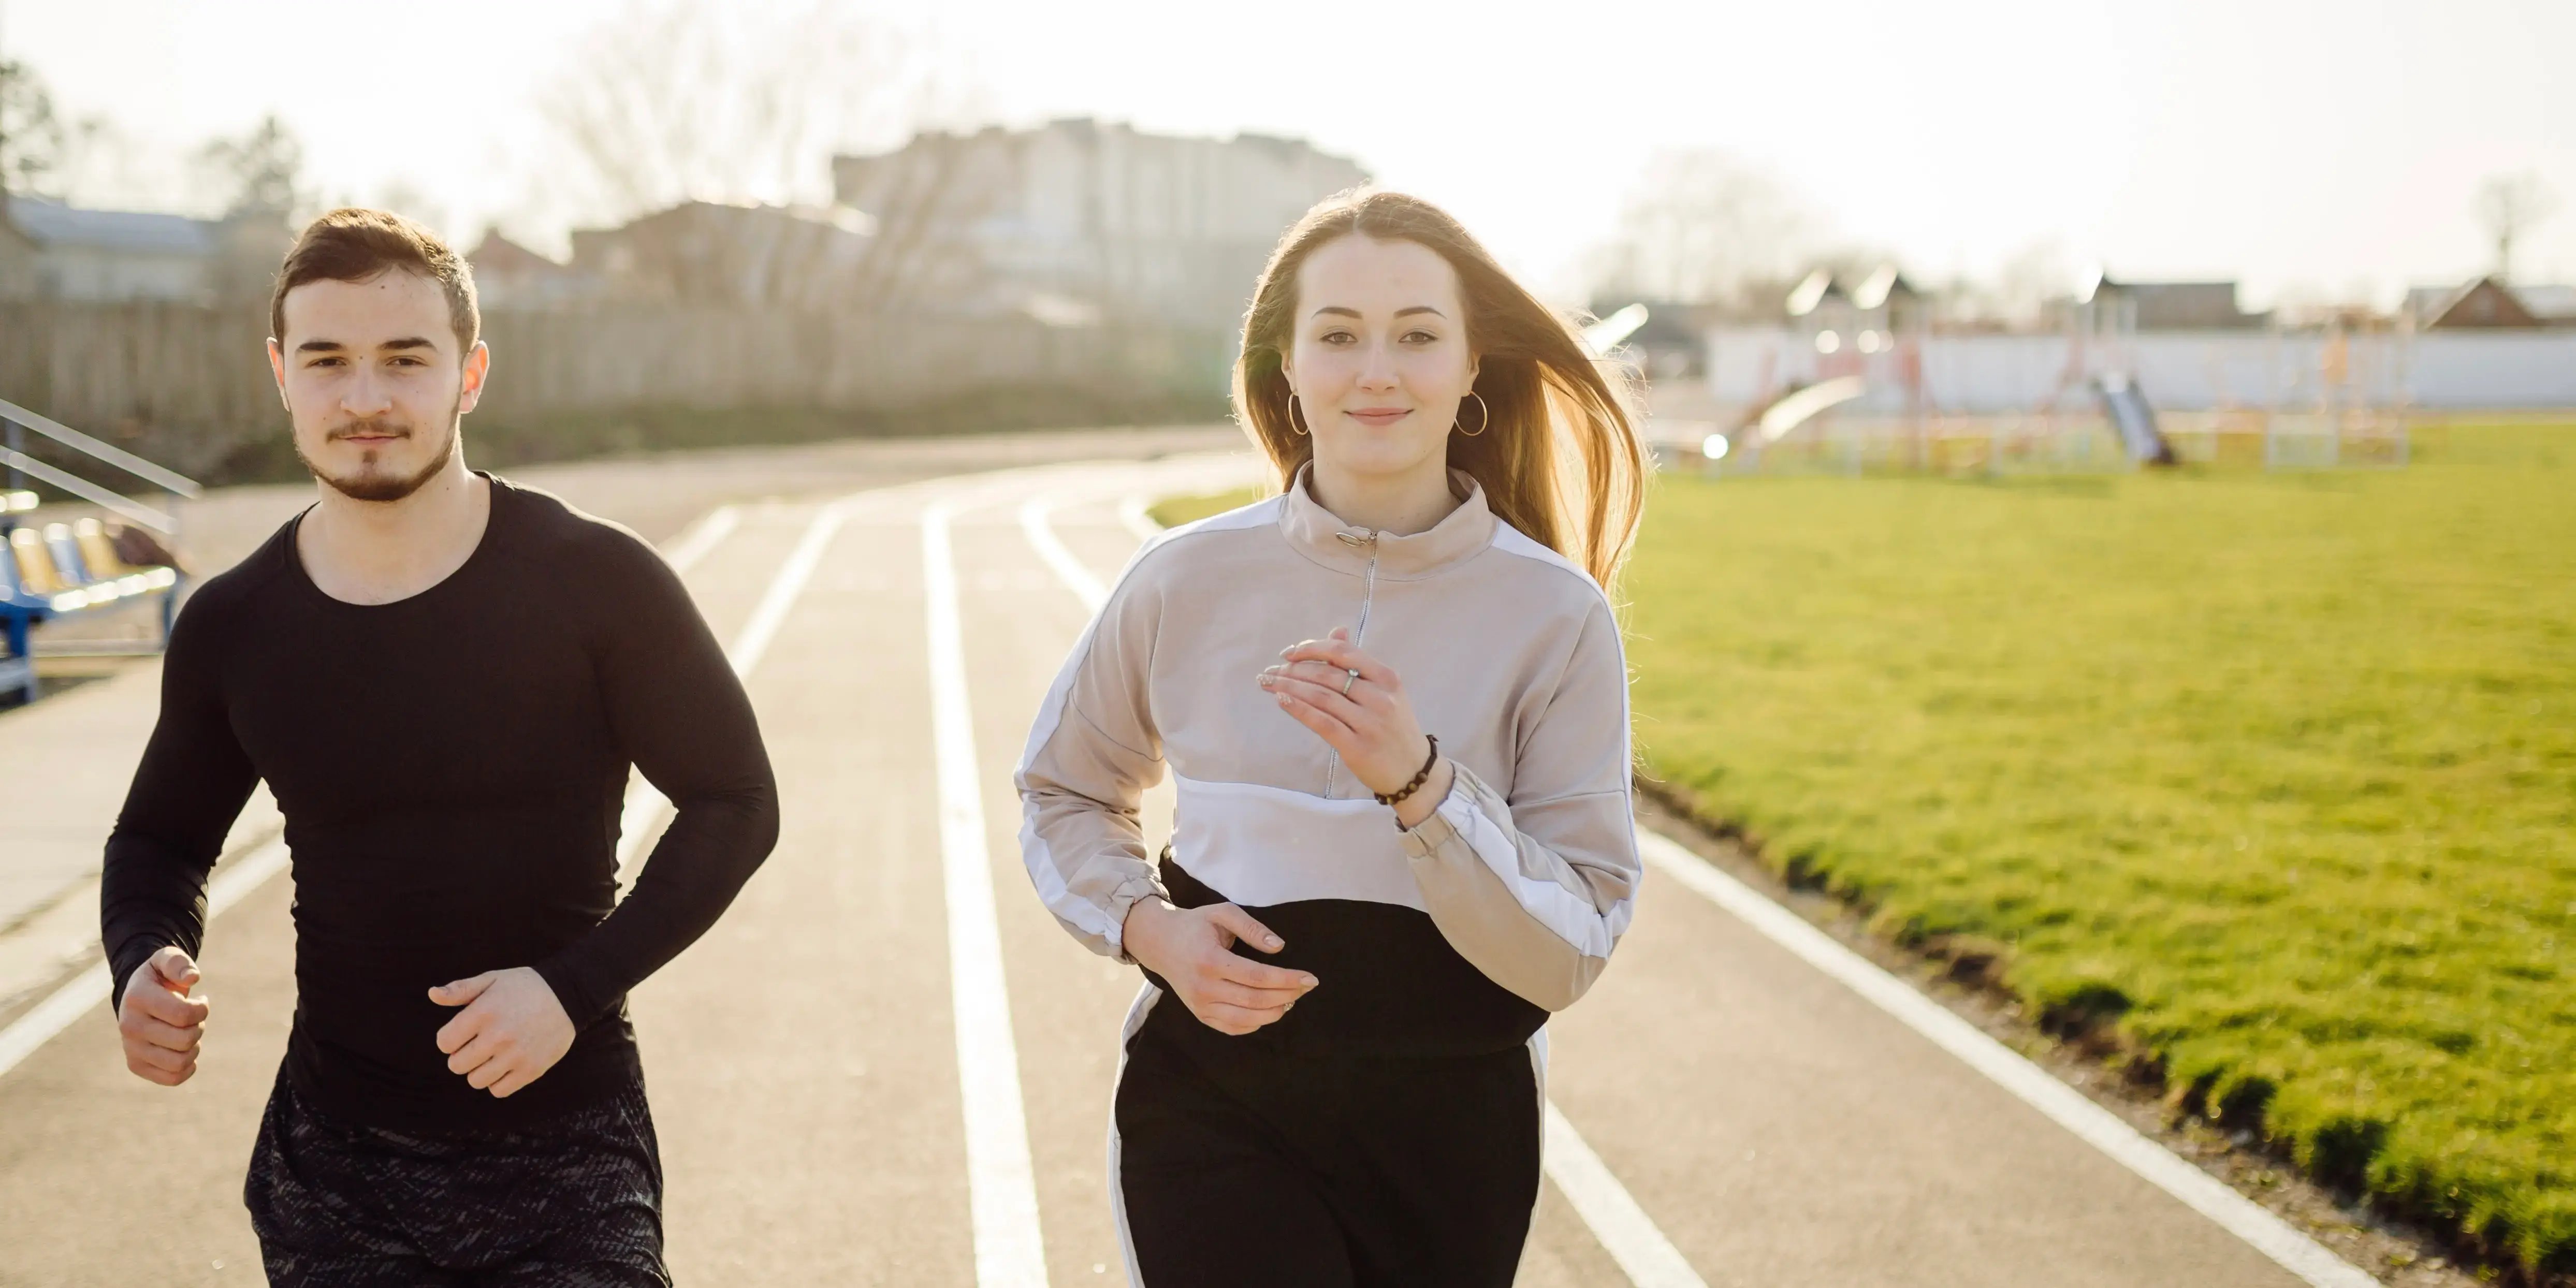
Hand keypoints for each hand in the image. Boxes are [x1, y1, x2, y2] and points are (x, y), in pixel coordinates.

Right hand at [118, 946, 209, 1085]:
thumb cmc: (159, 978)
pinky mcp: (136, 1065)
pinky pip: (172, 1078)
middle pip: (185, 1040)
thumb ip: (179, 963)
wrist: (137, 997)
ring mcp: (130, 1048)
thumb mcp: (167, 959)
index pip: (184, 1014)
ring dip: (194, 1047)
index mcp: (137, 998)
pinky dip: (187, 1067)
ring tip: (187, 1033)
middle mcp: (129, 1026)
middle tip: (193, 1018)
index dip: (202, 1009)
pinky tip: (184, 1051)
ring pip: (180, 1062)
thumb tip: (192, 978)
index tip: (199, 1002)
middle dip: (199, 1027)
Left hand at [429, 967, 573, 1097]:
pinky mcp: (531, 1069)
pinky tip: (505, 1065)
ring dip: (480, 1070)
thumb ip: (461, 989)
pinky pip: (499, 1090)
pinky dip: (498, 1081)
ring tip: (493, 1055)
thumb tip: (432, 994)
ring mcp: (515, 1055)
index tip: (463, 1032)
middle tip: (478, 1045)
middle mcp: (497, 1036)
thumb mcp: (493, 979)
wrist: (569, 995)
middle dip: (462, 1056)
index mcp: (483, 1012)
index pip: (444, 1042)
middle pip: (457, 1065)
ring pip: (476, 1081)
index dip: (450, 1038)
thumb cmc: (526, 987)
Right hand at [1121, 898, 1315, 1035]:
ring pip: (1247, 1019)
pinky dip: (1257, 1023)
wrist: (1159, 943)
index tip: (1310, 978)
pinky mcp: (1200, 1015)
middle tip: (1306, 986)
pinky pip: (1233, 1028)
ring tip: (1292, 998)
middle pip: (1256, 1000)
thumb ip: (1252, 927)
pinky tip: (1270, 1009)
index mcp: (1210, 960)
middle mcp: (1203, 987)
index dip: (1287, 979)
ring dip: (1276, 1011)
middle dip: (1288, 995)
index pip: (1258, 977)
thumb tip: (1279, 947)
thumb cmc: (1196, 925)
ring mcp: (1200, 1005)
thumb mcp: (1222, 913)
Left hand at [1260, 627, 1454, 826]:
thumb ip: (1358, 663)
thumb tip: (1337, 631)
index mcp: (1387, 678)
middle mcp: (1380, 698)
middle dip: (1292, 670)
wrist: (1414, 771)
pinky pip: (1322, 723)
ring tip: (1267, 683)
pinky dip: (1299, 709)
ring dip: (1289, 687)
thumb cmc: (1395, 727)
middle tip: (1270, 671)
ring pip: (1321, 697)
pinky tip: (1281, 700)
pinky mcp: (1357, 747)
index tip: (1288, 653)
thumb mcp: (1385, 691)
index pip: (1343, 653)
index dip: (1312, 649)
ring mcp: (1369, 723)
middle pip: (1327, 676)